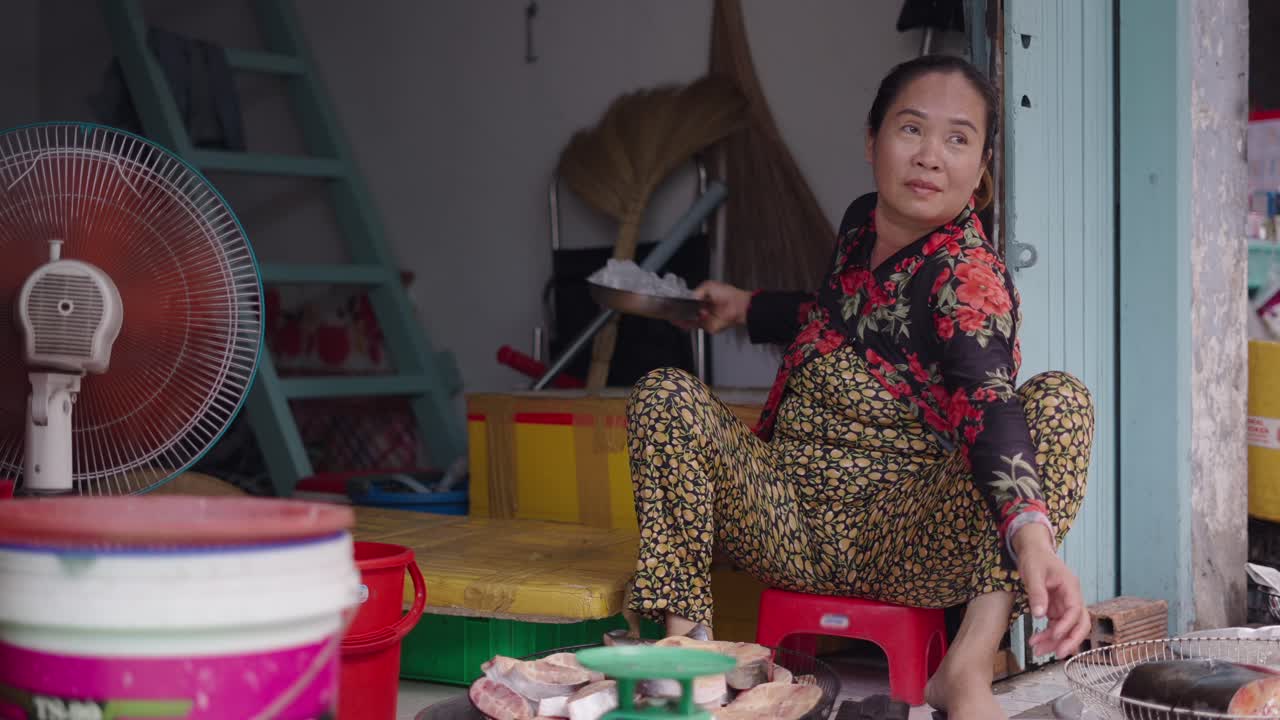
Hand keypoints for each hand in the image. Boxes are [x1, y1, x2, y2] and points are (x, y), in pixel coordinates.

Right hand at [675, 281, 751, 333]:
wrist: (738, 306)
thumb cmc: (727, 294)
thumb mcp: (708, 286)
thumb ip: (696, 291)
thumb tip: (688, 297)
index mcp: (703, 299)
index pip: (688, 303)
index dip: (680, 304)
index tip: (673, 304)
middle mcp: (702, 310)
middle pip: (686, 313)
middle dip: (678, 313)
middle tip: (670, 311)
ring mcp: (704, 319)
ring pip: (688, 321)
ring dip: (680, 319)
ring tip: (672, 316)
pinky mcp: (707, 326)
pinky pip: (695, 326)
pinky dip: (687, 324)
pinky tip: (680, 320)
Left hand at [1014, 524, 1090, 657]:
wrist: (1033, 550)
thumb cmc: (1035, 557)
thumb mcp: (1033, 573)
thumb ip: (1037, 593)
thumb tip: (1040, 614)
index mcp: (1070, 586)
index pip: (1075, 610)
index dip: (1067, 625)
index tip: (1054, 635)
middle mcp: (1071, 597)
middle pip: (1080, 623)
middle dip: (1070, 640)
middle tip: (1057, 653)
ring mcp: (1065, 604)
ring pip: (1067, 628)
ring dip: (1055, 641)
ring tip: (1038, 651)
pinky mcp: (1056, 608)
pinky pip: (1057, 626)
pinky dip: (1048, 635)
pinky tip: (1038, 642)